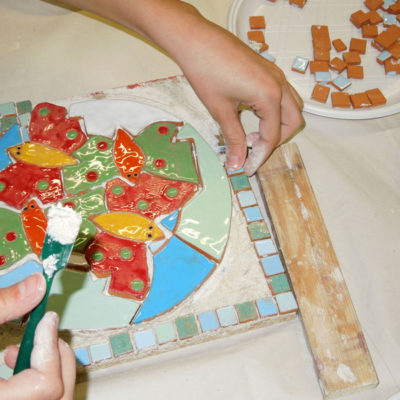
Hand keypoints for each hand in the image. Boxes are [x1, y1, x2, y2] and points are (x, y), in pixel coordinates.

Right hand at [0, 274, 75, 399]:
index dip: (49, 345)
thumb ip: (2, 305)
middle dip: (57, 357)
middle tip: (45, 331)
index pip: (46, 384)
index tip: (47, 318)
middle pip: (58, 394)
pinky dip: (37, 383)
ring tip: (22, 349)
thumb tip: (37, 285)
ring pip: (53, 399)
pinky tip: (14, 366)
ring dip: (48, 369)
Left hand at [174, 20, 304, 174]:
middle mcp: (279, 84)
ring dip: (278, 125)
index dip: (260, 156)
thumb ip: (234, 139)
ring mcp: (275, 74)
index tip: (246, 168)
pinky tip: (251, 114)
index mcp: (270, 96)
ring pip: (291, 107)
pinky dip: (274, 110)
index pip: (273, 135)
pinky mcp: (267, 69)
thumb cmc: (205, 72)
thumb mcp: (221, 110)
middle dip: (276, 140)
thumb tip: (237, 164)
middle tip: (252, 149)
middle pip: (292, 122)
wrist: (195, 39)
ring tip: (251, 133)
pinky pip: (282, 94)